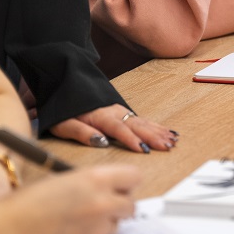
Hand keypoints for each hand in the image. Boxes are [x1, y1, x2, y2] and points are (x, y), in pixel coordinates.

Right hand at [11, 165, 140, 233]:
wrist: (13, 227)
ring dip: (105, 222)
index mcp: (96, 178)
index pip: (134, 177)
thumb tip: (113, 187)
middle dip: (119, 204)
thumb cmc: (33, 199)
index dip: (126, 182)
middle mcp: (103, 202)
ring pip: (117, 224)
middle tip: (101, 204)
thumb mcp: (67, 178)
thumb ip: (94, 181)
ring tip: (78, 219)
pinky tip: (71, 232)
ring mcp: (99, 227)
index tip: (121, 186)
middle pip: (130, 204)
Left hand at [49, 103, 178, 153]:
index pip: (118, 129)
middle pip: (135, 124)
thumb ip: (80, 132)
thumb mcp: (63, 123)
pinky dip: (155, 125)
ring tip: (172, 140)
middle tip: (167, 146)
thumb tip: (100, 142)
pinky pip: (141, 119)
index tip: (143, 149)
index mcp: (99, 115)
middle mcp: (112, 111)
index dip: (131, 139)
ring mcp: (118, 110)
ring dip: (158, 131)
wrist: (62, 84)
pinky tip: (166, 131)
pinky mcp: (121, 111)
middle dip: (153, 136)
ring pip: (142, 121)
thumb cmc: (61, 109)